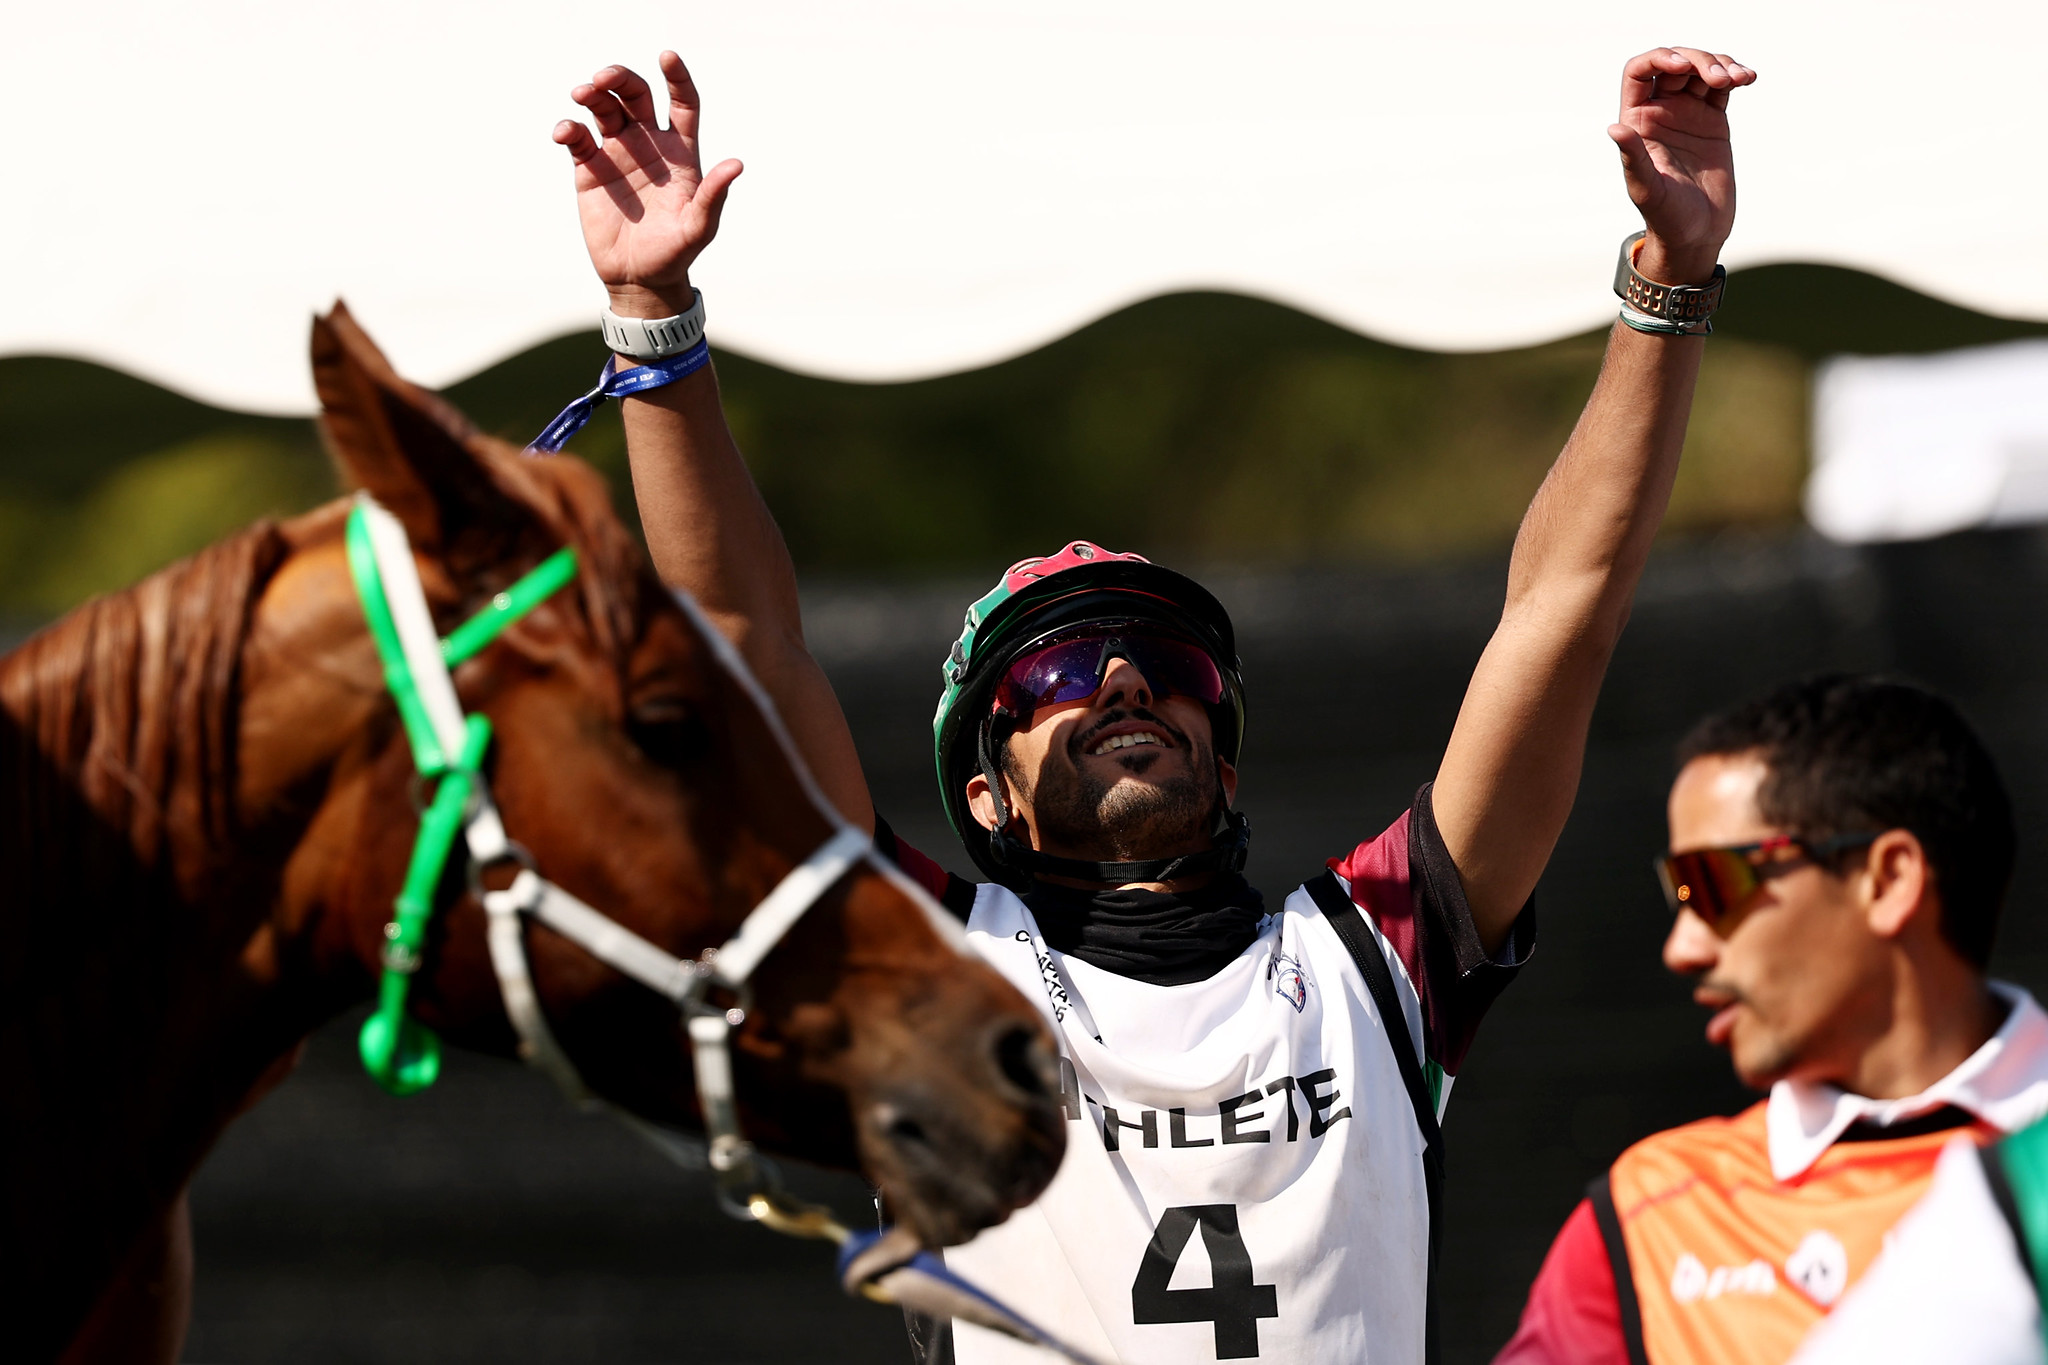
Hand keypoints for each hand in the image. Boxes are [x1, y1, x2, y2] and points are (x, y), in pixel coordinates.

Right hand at [554, 53, 742, 318]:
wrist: (640, 279)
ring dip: (592, 94)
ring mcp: (617, 153)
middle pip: (636, 94)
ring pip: (605, 107)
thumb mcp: (699, 227)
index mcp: (680, 152)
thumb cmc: (676, 253)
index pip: (682, 102)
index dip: (678, 77)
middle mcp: (648, 144)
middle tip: (603, 78)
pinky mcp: (589, 168)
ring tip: (583, 94)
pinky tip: (565, 132)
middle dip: (620, 77)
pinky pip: (578, 138)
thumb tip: (736, 165)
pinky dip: (569, 129)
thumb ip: (714, 195)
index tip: (667, 57)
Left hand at [1609, 48, 1755, 283]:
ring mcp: (1688, 113)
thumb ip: (1632, 158)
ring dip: (1721, 64)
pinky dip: (1736, 75)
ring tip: (1738, 79)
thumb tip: (1615, 128)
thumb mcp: (1647, 188)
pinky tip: (1748, 78)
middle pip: (1675, 63)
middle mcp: (1660, 112)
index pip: (1640, 72)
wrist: (1697, 233)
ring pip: (1701, 69)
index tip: (1682, 67)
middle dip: (1698, 60)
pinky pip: (1723, 86)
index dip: (1659, 58)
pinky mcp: (1713, 120)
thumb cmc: (1666, 216)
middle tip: (1721, 79)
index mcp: (1637, 122)